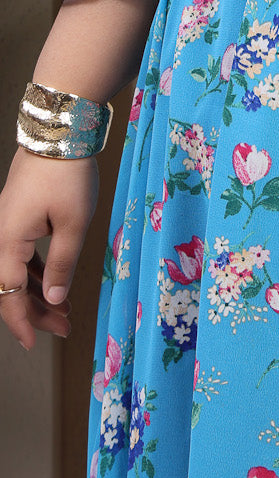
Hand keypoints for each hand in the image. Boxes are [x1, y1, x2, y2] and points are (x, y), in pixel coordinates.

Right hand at [0, 147, 98, 349]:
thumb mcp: (73, 223)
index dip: (22, 322)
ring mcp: (6, 226)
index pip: (8, 295)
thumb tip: (53, 298)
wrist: (60, 133)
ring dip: (37, 292)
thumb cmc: (68, 176)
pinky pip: (20, 254)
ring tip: (64, 309)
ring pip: (15, 271)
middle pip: (10, 287)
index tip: (34, 344)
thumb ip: (62, 263)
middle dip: (35, 311)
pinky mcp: (17, 217)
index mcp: (6, 242)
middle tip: (63, 328)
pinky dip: (36, 271)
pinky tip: (54, 281)